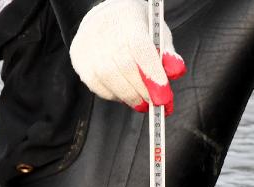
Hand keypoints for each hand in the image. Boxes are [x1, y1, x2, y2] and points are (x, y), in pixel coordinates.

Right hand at [69, 0, 186, 115]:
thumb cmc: (137, 27)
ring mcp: (88, 43)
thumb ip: (167, 53)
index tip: (163, 97)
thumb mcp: (157, 32)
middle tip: (155, 104)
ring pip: (108, 78)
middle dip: (142, 91)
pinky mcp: (78, 57)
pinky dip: (113, 95)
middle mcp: (103, 28)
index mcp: (128, 16)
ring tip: (141, 101)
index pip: (139, 48)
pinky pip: (96, 85)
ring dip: (128, 96)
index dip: (152, 75)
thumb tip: (175, 71)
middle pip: (123, 67)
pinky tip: (124, 93)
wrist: (107, 17)